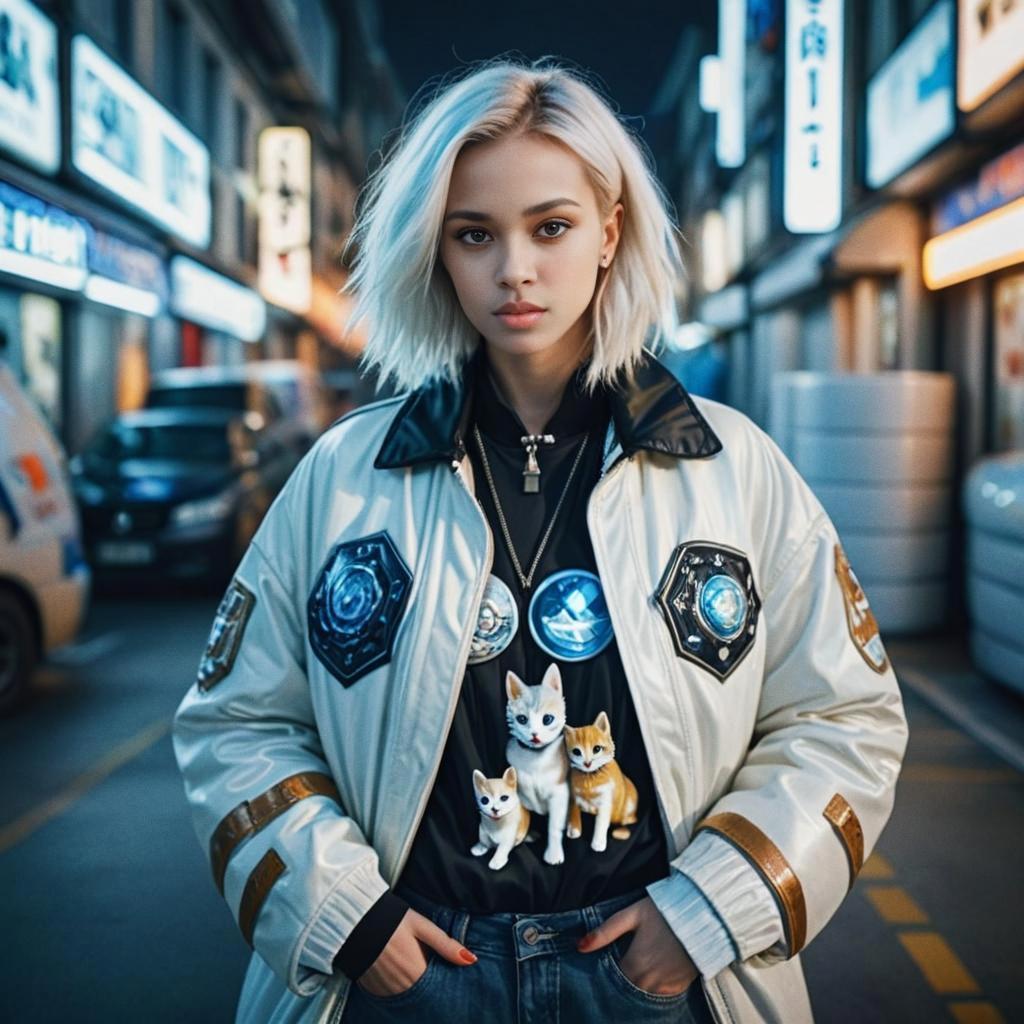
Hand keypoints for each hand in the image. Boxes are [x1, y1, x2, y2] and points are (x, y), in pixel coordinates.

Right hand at [356, 908, 476, 997]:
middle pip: (423, 995)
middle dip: (429, 988)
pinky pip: (390, 996)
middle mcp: (402, 987)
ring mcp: (386, 991)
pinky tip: (396, 973)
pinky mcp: (372, 989)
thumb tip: (471, 960)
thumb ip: (446, 945)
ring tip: (410, 969)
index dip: (443, 984)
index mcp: (418, 972)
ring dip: (412, 988)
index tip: (447, 978)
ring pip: (407, 996)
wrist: (357, 921)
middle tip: (428, 971)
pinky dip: (396, 988)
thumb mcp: (423, 927)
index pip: (438, 988)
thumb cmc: (393, 920)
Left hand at [576, 896, 697, 996]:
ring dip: (637, 984)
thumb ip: (605, 932)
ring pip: (643, 994)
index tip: (610, 959)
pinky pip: (660, 995)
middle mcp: (649, 982)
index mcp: (634, 966)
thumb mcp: (632, 915)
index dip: (607, 972)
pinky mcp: (680, 987)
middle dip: (622, 980)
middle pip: (627, 989)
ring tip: (638, 966)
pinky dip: (654, 987)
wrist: (703, 915)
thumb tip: (580, 946)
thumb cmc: (665, 911)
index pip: (613, 980)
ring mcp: (666, 988)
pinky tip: (653, 971)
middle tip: (624, 961)